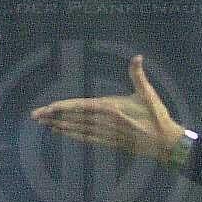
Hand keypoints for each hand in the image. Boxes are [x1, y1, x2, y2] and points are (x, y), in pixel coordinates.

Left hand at [30, 54, 185, 161]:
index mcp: (113, 109)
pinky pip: (86, 138)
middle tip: (35, 116)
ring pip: (78, 130)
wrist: (166, 144)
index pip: (82, 107)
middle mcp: (106, 123)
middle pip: (75, 119)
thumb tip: (137, 57)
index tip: (48, 107)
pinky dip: (72, 135)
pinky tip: (61, 132)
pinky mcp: (110, 143)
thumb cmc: (158, 117)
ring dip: (59, 126)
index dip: (63, 108)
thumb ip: (138, 75)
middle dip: (54, 117)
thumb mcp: (148, 94)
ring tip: (43, 123)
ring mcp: (107, 135)